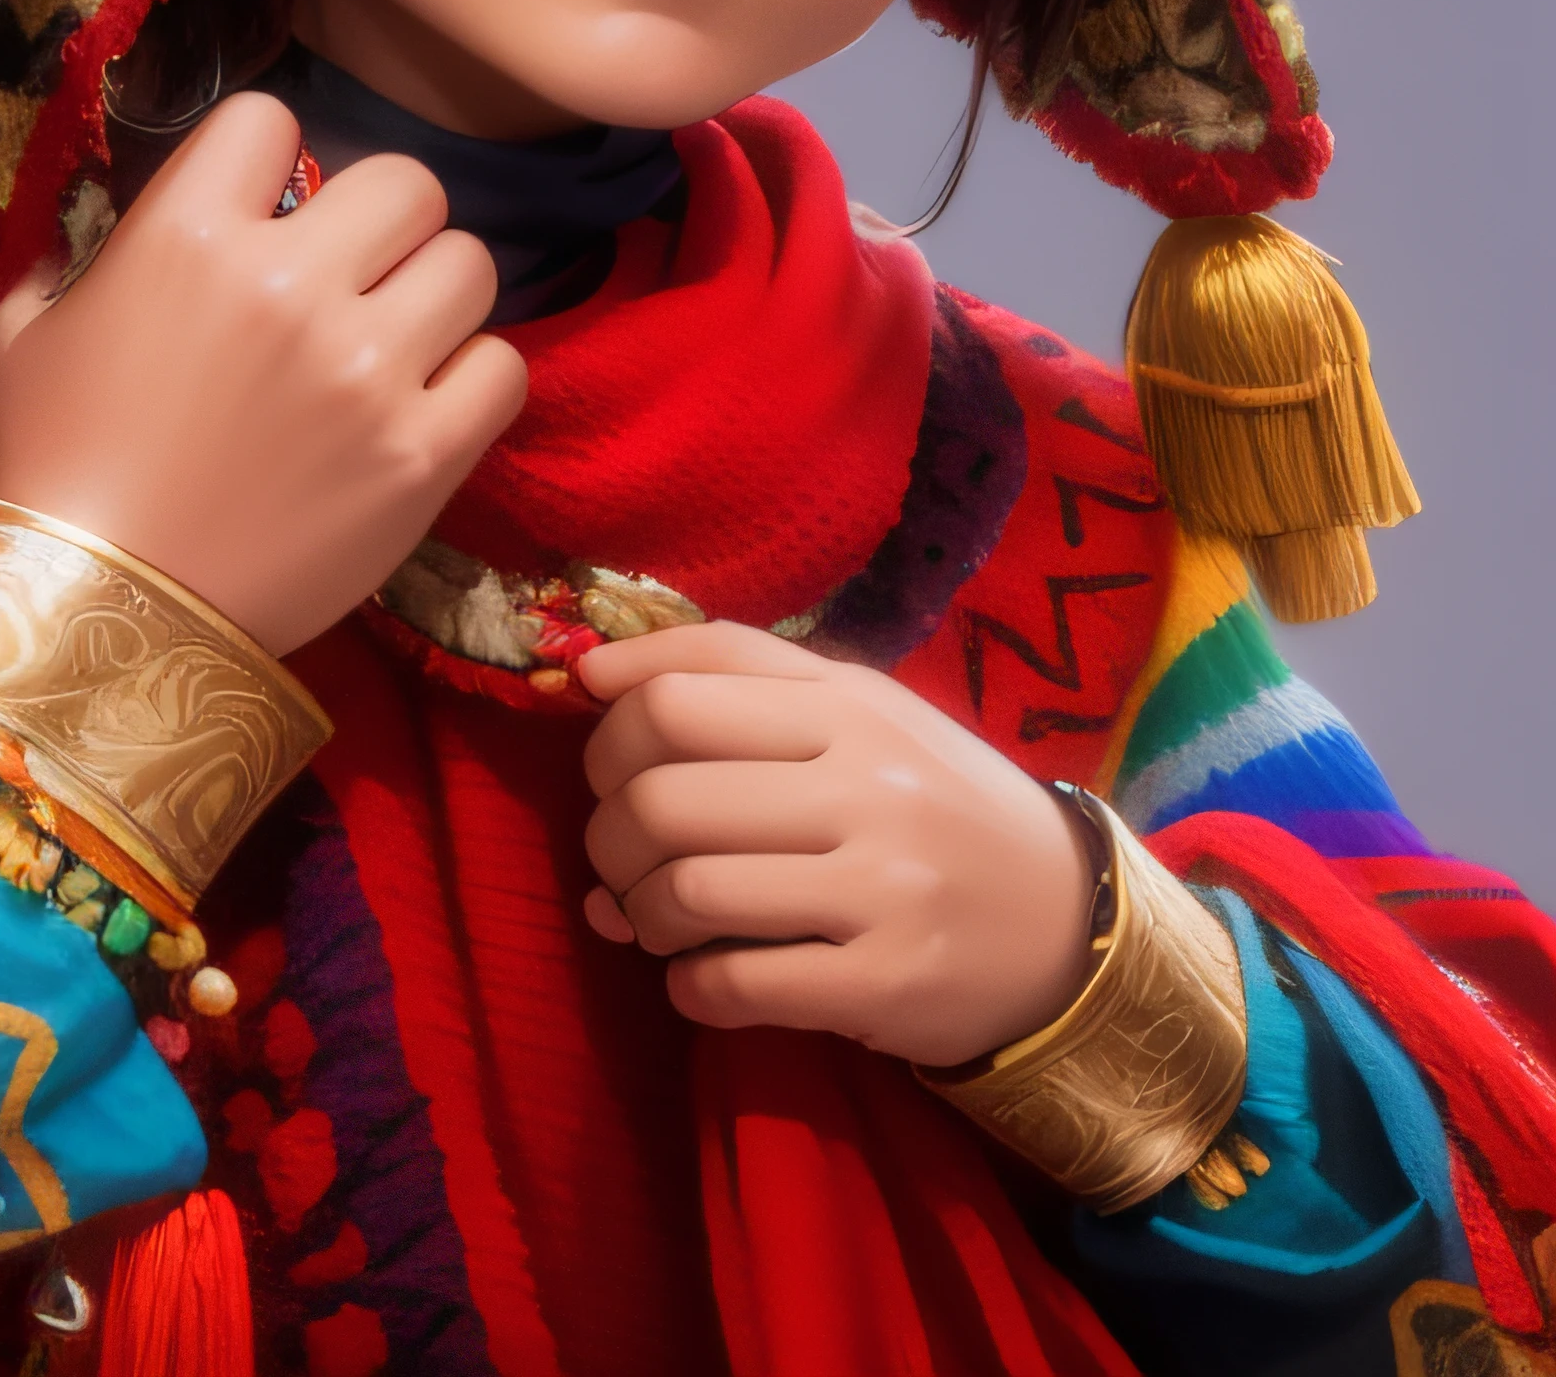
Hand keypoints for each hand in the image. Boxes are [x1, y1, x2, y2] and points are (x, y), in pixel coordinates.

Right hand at [0, 92, 521, 658]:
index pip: (270, 118)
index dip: (266, 157)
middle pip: (405, 179)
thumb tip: (114, 225)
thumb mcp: (25, 335)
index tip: (261, 204)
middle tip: (352, 269)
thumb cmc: (56, 465)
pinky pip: (502, 367)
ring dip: (433, 290)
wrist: (106, 618)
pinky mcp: (423, 454)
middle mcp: (291, 283)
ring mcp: (368, 370)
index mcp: (188, 235)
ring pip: (469, 261)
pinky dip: (471, 377)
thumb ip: (75, 256)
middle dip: (378, 218)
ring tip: (398, 332)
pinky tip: (426, 399)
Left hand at [577, 624, 1099, 1066]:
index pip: (675, 692)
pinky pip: (738, 985)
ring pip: (688, 889)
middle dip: (607, 833)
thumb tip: (589, 675)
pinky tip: (697, 979)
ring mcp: (881, 888)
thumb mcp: (858, 710)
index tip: (607, 765)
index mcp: (848, 704)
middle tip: (621, 856)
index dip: (608, 731)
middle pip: (662, 794)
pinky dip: (689, 987)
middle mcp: (865, 785)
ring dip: (639, 913)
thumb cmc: (934, 802)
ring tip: (652, 920)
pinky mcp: (887, 985)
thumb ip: (734, 680)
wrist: (1072, 923)